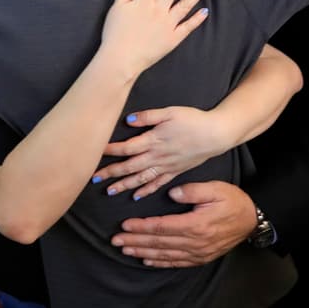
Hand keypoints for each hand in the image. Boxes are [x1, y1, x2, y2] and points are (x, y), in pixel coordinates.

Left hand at [94, 105, 225, 197]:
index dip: (109, 150)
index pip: (126, 148)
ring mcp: (166, 166)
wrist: (216, 134)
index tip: (94, 152)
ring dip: (124, 185)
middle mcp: (157, 156)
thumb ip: (148, 116)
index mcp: (154, 140)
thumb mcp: (170, 111)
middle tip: (92, 179)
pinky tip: (135, 196)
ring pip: (140, 178)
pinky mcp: (175, 171)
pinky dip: (146, 191)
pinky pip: (157, 183)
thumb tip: (128, 120)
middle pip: (129, 167)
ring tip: (108, 191)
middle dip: (110, 173)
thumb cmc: (193, 119)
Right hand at [99, 0, 209, 80]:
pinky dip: (197, 19)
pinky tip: (205, 11)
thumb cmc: (114, 34)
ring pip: (184, 5)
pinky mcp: (173, 39)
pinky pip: (187, 27)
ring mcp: (167, 24)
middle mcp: (158, 10)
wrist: (121, 59)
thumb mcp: (116, 9)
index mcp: (144, 1)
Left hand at [111, 181, 257, 266]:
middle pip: (159, 243)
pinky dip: (160, 262)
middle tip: (115, 241)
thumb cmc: (232, 201)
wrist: (251, 220)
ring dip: (143, 252)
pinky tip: (146, 260)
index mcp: (196, 225)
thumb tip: (171, 194)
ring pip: (164, 254)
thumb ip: (192, 191)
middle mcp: (195, 242)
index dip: (141, 227)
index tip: (124, 225)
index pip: (162, 227)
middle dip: (135, 241)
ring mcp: (198, 253)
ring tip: (125, 250)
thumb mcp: (215, 189)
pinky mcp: (201, 258)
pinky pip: (176, 262)